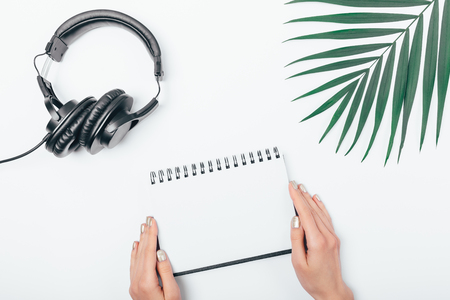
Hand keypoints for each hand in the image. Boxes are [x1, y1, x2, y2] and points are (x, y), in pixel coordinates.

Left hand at [129, 217, 180, 299]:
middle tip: (148, 219)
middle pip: (142, 252)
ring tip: (143, 228)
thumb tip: (160, 253)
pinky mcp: (135, 287)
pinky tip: (136, 246)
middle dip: (146, 234)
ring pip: (136, 257)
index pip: (149, 252)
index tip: (153, 223)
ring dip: (141, 241)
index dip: (151, 235)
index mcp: (146, 282)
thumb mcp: (172, 293)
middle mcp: (137, 283)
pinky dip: (135, 253)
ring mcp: (134, 285)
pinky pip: (133, 265)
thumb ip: (166, 271)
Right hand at [289, 181, 352, 299]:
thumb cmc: (315, 280)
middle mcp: (327, 237)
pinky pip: (326, 218)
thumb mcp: (298, 262)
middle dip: (302, 195)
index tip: (291, 189)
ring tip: (302, 188)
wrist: (331, 291)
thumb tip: (295, 221)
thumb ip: (296, 239)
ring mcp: (332, 237)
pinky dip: (321, 207)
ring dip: (310, 199)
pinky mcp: (334, 239)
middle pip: (312, 210)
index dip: (297, 199)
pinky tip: (317, 201)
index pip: (305, 214)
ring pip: (320, 213)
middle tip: (294, 184)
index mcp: (318, 241)